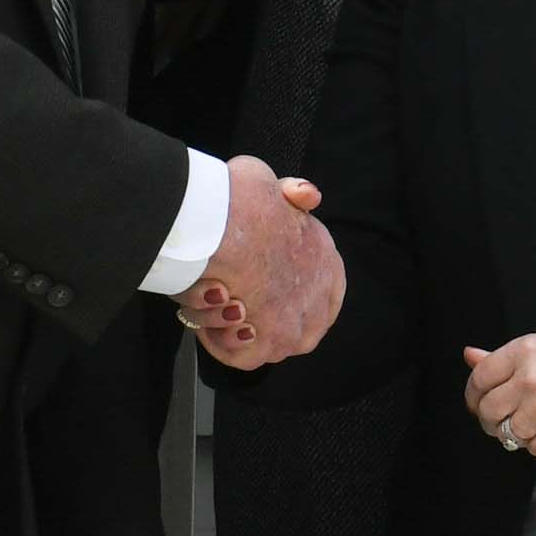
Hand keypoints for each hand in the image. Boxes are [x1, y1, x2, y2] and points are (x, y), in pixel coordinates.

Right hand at [178, 158, 340, 368]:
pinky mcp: (262, 349)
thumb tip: (305, 196)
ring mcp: (290, 330)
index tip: (258, 280)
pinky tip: (207, 313)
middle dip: (256, 308)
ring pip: (259, 338)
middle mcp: (316, 303)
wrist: (220, 229)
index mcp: (327, 264)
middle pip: (288, 319)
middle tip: (226, 287)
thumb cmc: (240, 202)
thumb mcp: (267, 180)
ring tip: (214, 292)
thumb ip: (289, 192)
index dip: (289, 288)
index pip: (320, 291)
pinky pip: (239, 355)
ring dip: (230, 320)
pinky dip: (219, 339)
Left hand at [461, 333, 535, 460]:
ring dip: (519, 433)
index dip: (475, 394)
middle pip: (486, 409)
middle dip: (492, 419)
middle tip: (508, 419)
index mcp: (527, 351)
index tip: (479, 401)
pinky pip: (531, 449)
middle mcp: (529, 379)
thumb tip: (470, 355)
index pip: (480, 377)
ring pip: (506, 432)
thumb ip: (505, 359)